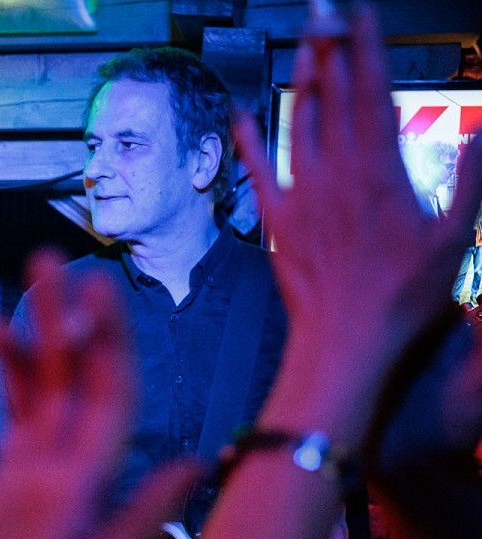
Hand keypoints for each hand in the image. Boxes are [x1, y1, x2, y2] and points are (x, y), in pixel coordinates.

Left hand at [232, 4, 481, 442]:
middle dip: (331, 47)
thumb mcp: (457, 236)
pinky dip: (251, 140)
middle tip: (325, 6)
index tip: (361, 11)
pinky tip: (243, 114)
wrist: (345, 341)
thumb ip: (472, 177)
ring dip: (302, 79)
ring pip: (298, 123)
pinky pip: (259, 171)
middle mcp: (336, 173)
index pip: (373, 90)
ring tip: (305, 42)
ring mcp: (302, 195)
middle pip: (333, 95)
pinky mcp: (277, 221)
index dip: (367, 46)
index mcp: (381, 169)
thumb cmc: (403, 298)